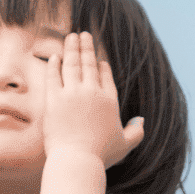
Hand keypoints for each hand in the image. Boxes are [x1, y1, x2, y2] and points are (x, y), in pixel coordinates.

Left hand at [42, 32, 143, 168]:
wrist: (76, 159)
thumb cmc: (101, 155)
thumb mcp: (125, 145)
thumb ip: (136, 131)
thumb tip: (141, 120)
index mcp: (109, 100)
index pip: (106, 76)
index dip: (102, 66)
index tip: (100, 60)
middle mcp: (91, 92)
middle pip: (89, 64)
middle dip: (86, 47)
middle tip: (83, 34)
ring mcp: (72, 94)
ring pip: (71, 64)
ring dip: (71, 48)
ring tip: (71, 36)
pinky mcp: (54, 99)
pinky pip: (53, 76)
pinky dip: (54, 64)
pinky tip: (55, 56)